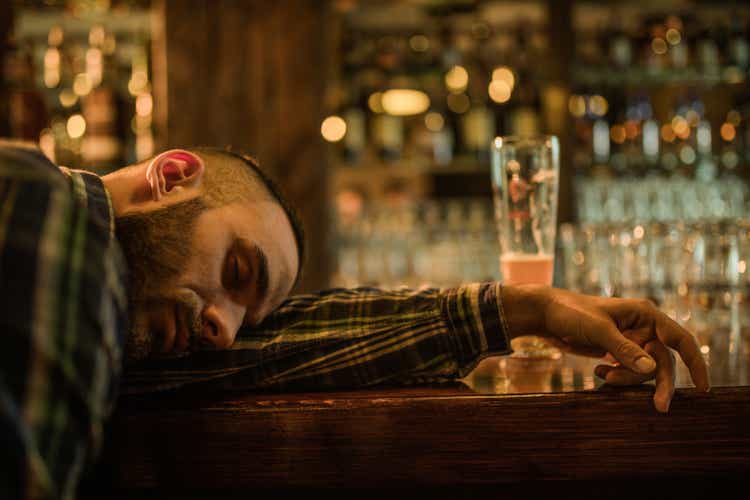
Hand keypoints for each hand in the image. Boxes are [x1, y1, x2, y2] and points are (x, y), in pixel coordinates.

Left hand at [502, 285, 710, 412]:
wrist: (547, 315)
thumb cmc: (572, 313)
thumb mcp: (598, 330)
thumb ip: (624, 349)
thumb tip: (652, 369)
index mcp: (645, 315)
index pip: (680, 339)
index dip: (696, 362)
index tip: (703, 387)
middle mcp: (643, 328)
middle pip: (663, 362)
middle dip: (658, 382)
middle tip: (660, 407)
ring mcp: (631, 341)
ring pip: (644, 371)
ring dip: (628, 378)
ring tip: (603, 374)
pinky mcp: (618, 352)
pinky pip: (628, 372)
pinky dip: (617, 377)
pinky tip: (599, 372)